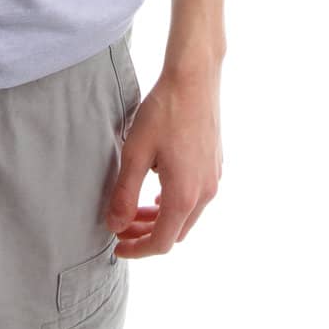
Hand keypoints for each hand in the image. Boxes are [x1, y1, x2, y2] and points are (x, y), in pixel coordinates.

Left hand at [103, 65, 223, 256]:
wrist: (194, 78)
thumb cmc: (164, 111)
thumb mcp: (135, 152)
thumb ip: (125, 193)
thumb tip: (114, 225)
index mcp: (184, 195)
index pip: (161, 242)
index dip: (137, 249)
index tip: (116, 247)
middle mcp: (204, 193)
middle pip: (175, 232)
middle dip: (145, 235)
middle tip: (119, 225)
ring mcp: (213, 180)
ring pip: (186, 217)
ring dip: (159, 220)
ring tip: (133, 210)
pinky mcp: (214, 166)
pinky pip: (195, 200)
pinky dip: (173, 205)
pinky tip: (156, 192)